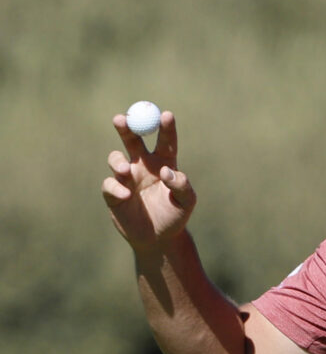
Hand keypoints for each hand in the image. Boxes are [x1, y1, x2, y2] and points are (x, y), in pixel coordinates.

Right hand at [101, 111, 195, 248]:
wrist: (159, 239)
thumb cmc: (176, 215)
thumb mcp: (187, 202)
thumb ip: (182, 185)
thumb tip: (167, 171)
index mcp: (164, 162)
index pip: (164, 140)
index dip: (165, 126)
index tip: (166, 115)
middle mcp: (143, 165)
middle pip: (132, 139)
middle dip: (126, 126)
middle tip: (122, 118)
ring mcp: (127, 178)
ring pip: (115, 159)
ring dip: (117, 161)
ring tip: (125, 170)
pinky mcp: (113, 194)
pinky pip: (109, 184)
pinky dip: (116, 188)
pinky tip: (126, 195)